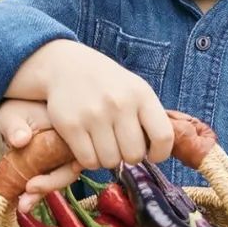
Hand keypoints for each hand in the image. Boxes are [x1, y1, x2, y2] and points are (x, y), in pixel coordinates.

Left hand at [0, 99, 83, 210]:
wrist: (15, 112)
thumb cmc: (16, 111)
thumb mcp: (11, 115)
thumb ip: (14, 125)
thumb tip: (20, 139)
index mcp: (70, 125)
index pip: (73, 154)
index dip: (56, 175)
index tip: (31, 185)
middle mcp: (77, 140)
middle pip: (71, 170)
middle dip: (49, 187)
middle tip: (26, 197)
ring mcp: (71, 152)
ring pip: (64, 177)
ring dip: (43, 193)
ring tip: (22, 205)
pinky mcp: (62, 161)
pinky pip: (56, 178)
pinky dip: (40, 191)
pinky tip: (24, 202)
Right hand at [11, 40, 173, 170]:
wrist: (64, 65)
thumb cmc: (105, 82)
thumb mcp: (133, 88)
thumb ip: (147, 116)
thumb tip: (156, 153)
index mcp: (141, 94)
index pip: (163, 136)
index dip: (160, 154)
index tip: (151, 155)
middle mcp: (119, 104)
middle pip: (134, 155)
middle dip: (128, 157)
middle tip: (120, 146)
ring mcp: (94, 115)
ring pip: (110, 161)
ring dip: (107, 159)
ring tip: (102, 144)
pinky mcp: (71, 125)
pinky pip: (88, 161)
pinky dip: (89, 160)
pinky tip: (88, 146)